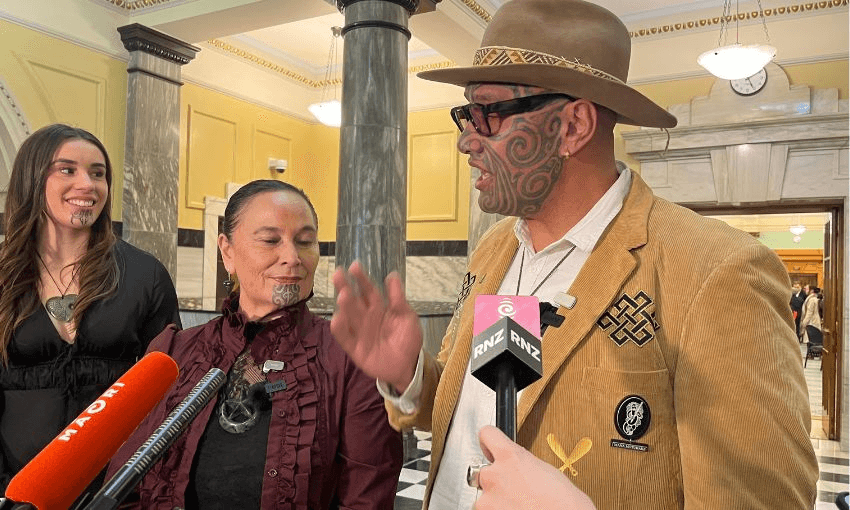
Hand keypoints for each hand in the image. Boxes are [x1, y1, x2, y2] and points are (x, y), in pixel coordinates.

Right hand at [331, 261, 422, 392]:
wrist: (408, 366)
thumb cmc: (408, 339)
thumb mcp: (407, 317)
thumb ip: (398, 299)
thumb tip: (392, 275)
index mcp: (378, 307)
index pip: (368, 290)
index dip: (361, 279)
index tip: (354, 266)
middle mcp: (366, 317)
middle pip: (354, 300)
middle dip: (346, 287)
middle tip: (338, 274)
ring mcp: (359, 332)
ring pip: (349, 316)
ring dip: (344, 306)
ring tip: (342, 295)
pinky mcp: (354, 348)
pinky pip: (345, 337)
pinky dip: (340, 328)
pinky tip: (337, 318)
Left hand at [475, 426, 595, 509]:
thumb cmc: (562, 501)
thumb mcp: (543, 470)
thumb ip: (521, 464)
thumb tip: (517, 468)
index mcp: (510, 456)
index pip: (487, 434)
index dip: (489, 441)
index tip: (490, 447)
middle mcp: (494, 475)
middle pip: (484, 471)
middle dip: (496, 480)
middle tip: (514, 490)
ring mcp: (487, 498)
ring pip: (483, 496)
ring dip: (495, 500)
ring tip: (517, 505)